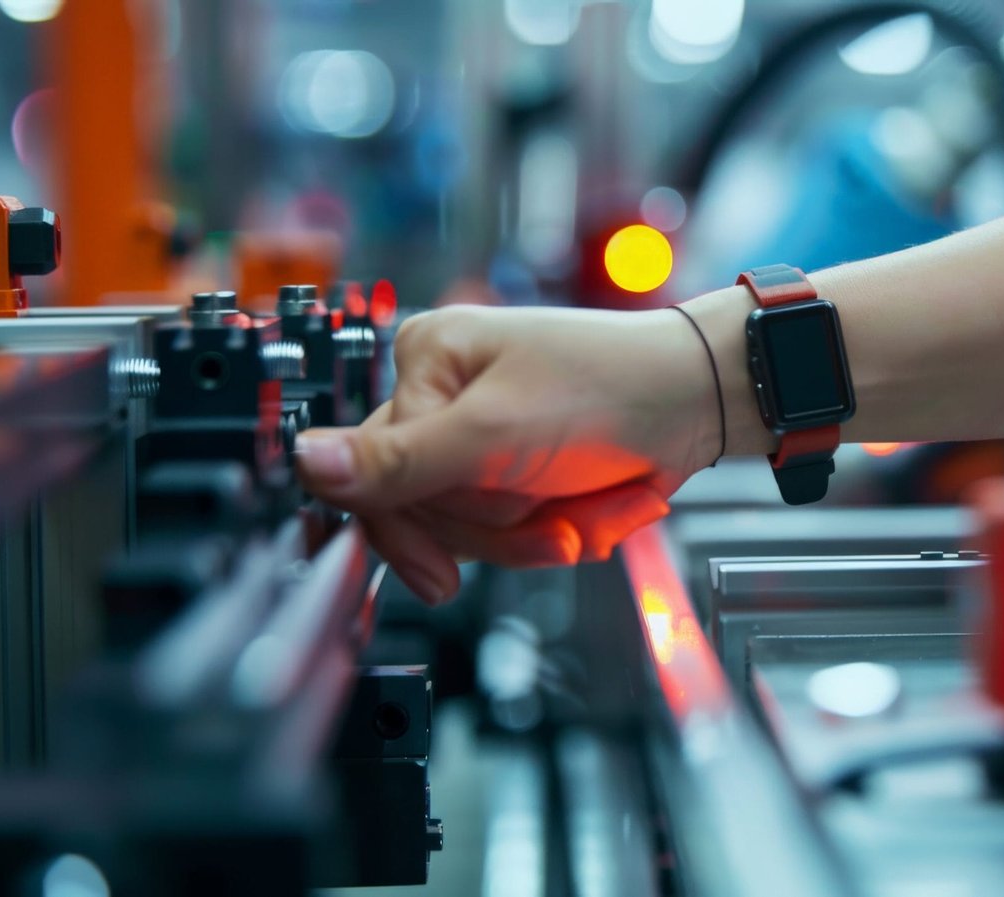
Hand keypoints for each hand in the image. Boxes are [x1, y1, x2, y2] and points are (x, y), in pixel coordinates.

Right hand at [295, 303, 718, 602]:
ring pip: (471, 532)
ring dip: (535, 535)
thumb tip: (304, 464)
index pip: (369, 475)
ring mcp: (485, 438)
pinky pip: (513, 532)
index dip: (414, 530)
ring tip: (580, 510)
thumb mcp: (494, 434)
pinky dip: (559, 532)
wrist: (699, 403)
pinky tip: (591, 509)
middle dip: (496, 529)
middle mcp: (444, 397)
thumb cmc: (610, 391)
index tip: (444, 574)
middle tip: (549, 514)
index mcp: (423, 363)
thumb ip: (399, 461)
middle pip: (422, 511)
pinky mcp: (522, 470)